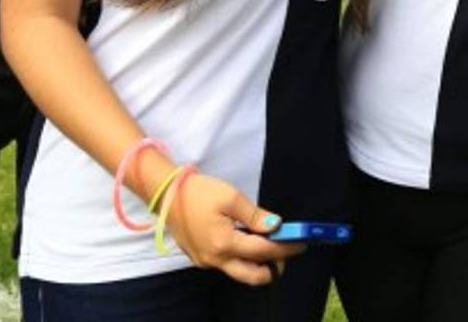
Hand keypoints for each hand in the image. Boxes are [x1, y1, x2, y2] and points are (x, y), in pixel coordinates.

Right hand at [164, 173, 304, 285]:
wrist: (166, 194)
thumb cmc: (198, 192)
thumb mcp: (231, 198)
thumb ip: (255, 215)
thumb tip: (276, 226)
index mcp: (224, 243)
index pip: (263, 251)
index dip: (285, 247)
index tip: (301, 242)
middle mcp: (215, 259)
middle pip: (252, 276)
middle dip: (274, 267)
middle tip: (286, 251)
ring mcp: (206, 261)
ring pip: (239, 272)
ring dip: (258, 263)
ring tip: (270, 243)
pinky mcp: (200, 258)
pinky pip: (227, 265)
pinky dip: (242, 258)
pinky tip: (248, 241)